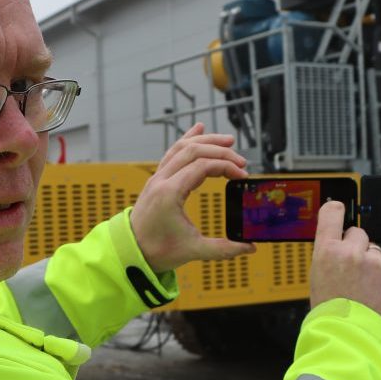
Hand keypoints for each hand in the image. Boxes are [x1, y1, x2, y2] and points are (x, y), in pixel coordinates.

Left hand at [130, 123, 255, 272]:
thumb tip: (249, 247)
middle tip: (241, 162)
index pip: (202, 166)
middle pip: (193, 151)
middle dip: (220, 151)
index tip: (242, 176)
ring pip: (182, 147)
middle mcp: (161, 180)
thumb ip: (223, 249)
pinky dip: (188, 139)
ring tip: (228, 141)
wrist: (131, 250)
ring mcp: (157, 177)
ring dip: (206, 141)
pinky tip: (199, 129)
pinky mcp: (157, 178)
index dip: (226, 167)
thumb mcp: (193, 250)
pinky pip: (173, 151)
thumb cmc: (157, 250)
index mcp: (169, 193)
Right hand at [310, 200, 380, 328]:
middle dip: (357, 247)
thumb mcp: (318, 278)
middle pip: (358, 233)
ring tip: (365, 287)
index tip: (340, 207)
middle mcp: (351, 251)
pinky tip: (376, 292)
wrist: (351, 335)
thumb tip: (340, 245)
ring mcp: (375, 260)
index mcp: (327, 251)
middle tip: (353, 270)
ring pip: (375, 251)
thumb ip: (330, 257)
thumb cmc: (332, 313)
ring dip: (372, 264)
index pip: (331, 214)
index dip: (337, 209)